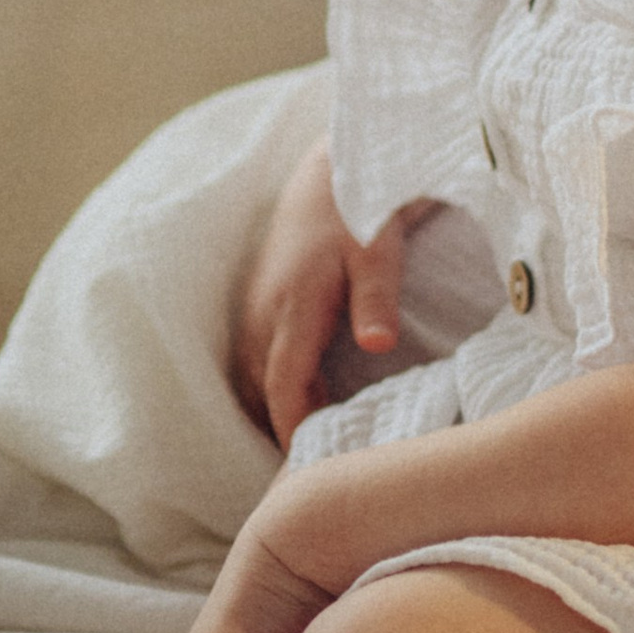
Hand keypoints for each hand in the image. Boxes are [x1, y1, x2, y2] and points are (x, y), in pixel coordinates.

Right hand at [231, 139, 418, 449]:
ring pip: (256, 377)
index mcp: (292, 306)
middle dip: (285, 427)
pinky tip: (303, 398)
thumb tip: (378, 344)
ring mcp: (254, 306)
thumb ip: (376, 298)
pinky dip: (273, 384)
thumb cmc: (363, 208)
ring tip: (312, 442)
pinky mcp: (257, 300)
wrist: (329, 167)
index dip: (293, 429)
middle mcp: (263, 312)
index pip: (283, 387)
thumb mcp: (379, 250)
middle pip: (264, 391)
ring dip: (277, 406)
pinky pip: (256, 358)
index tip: (309, 465)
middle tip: (318, 465)